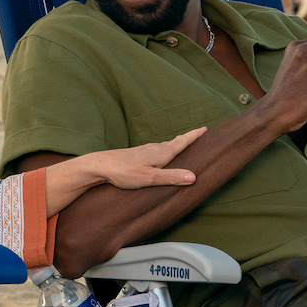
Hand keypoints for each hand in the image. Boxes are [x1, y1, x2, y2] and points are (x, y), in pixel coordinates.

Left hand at [92, 127, 206, 188]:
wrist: (101, 165)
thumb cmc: (125, 172)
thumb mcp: (150, 178)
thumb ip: (171, 177)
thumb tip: (194, 177)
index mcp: (162, 152)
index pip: (183, 141)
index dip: (195, 135)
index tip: (206, 128)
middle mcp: (156, 148)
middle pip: (176, 142)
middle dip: (189, 139)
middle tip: (200, 136)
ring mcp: (146, 150)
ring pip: (167, 147)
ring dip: (178, 145)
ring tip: (186, 147)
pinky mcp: (139, 155)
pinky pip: (158, 151)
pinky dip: (167, 151)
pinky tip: (163, 158)